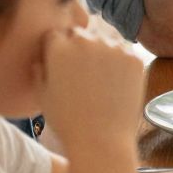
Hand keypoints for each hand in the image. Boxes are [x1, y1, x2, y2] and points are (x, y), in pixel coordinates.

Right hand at [39, 17, 144, 149]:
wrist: (101, 140)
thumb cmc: (67, 121)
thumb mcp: (42, 95)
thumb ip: (38, 69)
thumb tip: (41, 58)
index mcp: (59, 47)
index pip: (55, 34)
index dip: (56, 47)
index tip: (60, 62)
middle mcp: (86, 40)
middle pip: (81, 32)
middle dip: (78, 45)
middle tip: (81, 70)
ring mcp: (113, 47)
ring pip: (105, 37)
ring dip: (101, 48)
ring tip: (99, 76)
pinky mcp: (134, 57)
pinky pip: (125, 50)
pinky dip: (120, 59)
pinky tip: (116, 80)